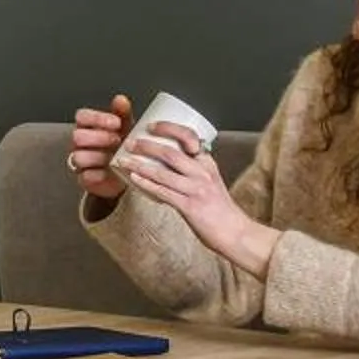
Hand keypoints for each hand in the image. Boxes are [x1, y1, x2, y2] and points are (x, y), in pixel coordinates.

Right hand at [69, 96, 135, 203]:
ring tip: (114, 157)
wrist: (125, 172)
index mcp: (88, 127)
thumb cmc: (122, 146)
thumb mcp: (125, 127)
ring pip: (78, 157)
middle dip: (99, 137)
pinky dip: (99, 174)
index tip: (116, 122)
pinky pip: (85, 176)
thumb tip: (120, 99)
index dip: (97, 118)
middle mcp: (80, 143)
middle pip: (77, 136)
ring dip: (98, 156)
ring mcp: (80, 161)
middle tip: (117, 140)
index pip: (82, 116)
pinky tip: (110, 170)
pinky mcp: (84, 178)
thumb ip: (122, 113)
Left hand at [117, 125, 276, 270]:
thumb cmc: (219, 208)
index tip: (151, 126)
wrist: (235, 233)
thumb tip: (166, 162)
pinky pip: (163, 193)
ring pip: (162, 172)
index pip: (190, 136)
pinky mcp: (190, 207)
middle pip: (170, 152)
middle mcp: (203, 172)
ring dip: (139, 165)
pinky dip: (146, 184)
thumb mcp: (211, 180)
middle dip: (146, 145)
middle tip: (129, 143)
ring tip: (123, 160)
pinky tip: (133, 179)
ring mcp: (196, 189)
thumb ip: (193, 170)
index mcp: (207, 163)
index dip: (168, 128)